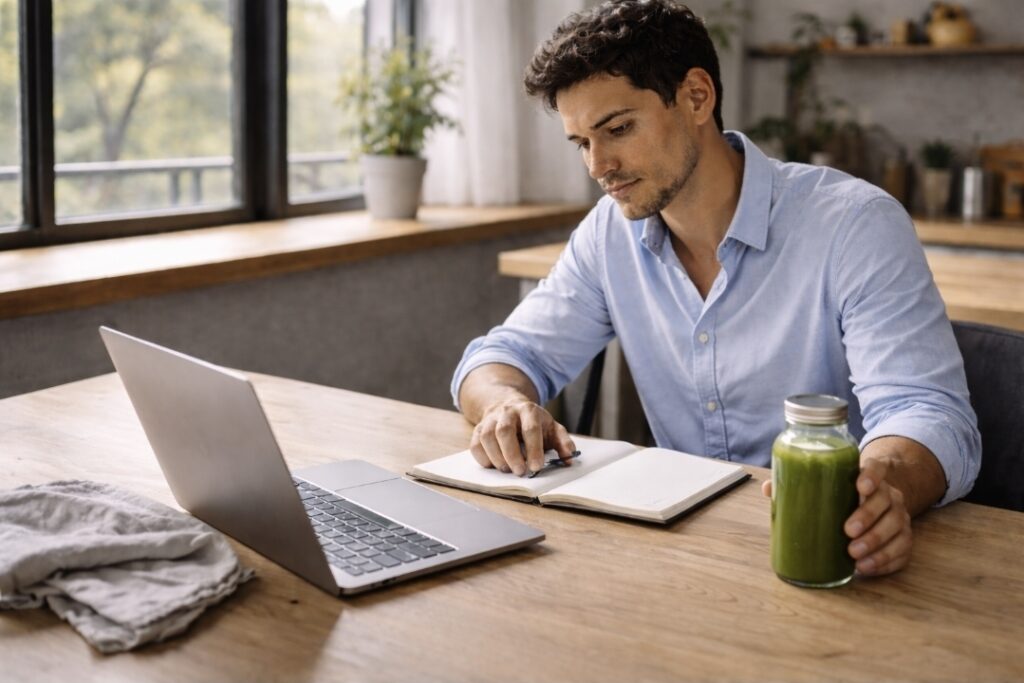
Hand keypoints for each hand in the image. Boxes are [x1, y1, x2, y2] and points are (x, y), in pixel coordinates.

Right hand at [469, 398, 575, 475]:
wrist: (509, 406)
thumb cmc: (534, 423)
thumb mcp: (552, 428)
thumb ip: (563, 442)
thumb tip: (570, 459)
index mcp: (529, 410)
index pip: (530, 428)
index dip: (534, 449)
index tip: (537, 467)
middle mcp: (507, 411)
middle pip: (504, 431)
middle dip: (512, 454)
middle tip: (520, 472)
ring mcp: (490, 419)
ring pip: (487, 436)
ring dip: (496, 457)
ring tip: (507, 470)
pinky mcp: (478, 428)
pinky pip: (475, 443)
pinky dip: (483, 458)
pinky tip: (493, 466)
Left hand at [760, 455, 912, 575]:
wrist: (876, 502)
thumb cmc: (843, 494)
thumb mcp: (826, 485)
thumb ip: (800, 484)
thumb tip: (769, 488)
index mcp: (869, 477)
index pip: (878, 467)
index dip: (872, 475)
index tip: (860, 486)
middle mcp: (889, 494)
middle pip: (887, 500)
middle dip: (868, 516)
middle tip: (848, 531)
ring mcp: (899, 517)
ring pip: (897, 528)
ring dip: (877, 543)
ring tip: (854, 556)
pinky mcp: (903, 538)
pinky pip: (903, 550)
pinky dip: (885, 561)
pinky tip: (866, 567)